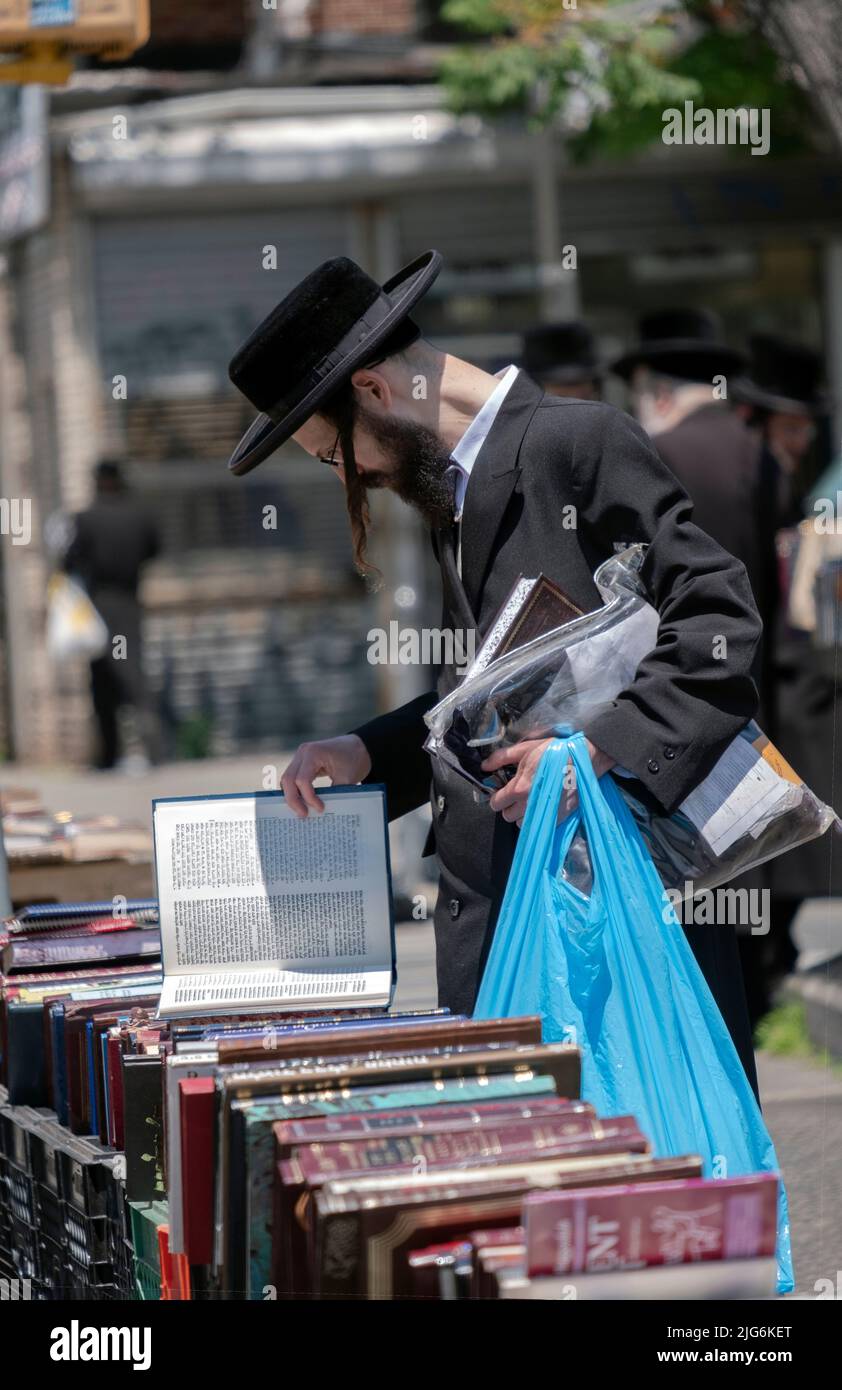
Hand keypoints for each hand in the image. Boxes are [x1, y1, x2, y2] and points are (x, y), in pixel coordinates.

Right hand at [281, 734, 371, 818]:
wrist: (360, 747)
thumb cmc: (354, 759)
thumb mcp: (346, 778)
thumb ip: (332, 794)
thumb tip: (320, 811)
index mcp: (313, 752)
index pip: (302, 779)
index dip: (309, 797)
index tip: (320, 808)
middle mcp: (303, 752)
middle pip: (288, 779)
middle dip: (293, 799)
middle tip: (303, 815)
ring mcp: (301, 756)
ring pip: (287, 779)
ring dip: (293, 796)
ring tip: (302, 810)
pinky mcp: (302, 762)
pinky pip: (293, 778)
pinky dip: (296, 790)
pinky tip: (303, 801)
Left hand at [482, 737, 615, 827]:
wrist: (584, 759)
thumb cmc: (555, 752)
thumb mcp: (525, 749)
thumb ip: (501, 758)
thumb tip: (484, 766)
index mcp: (519, 789)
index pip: (496, 804)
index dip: (497, 796)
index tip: (503, 791)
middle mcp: (530, 805)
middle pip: (508, 816)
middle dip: (509, 806)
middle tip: (517, 794)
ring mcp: (545, 813)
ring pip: (523, 823)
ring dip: (523, 814)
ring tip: (531, 799)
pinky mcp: (559, 817)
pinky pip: (540, 825)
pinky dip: (539, 817)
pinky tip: (544, 803)